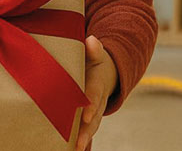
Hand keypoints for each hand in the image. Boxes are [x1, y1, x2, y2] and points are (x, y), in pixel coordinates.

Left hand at [76, 35, 117, 150]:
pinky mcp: (89, 118)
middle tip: (78, 141)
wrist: (108, 73)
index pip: (94, 92)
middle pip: (94, 116)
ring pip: (91, 126)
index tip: (85, 112)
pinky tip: (73, 150)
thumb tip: (91, 41)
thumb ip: (93, 49)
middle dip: (86, 129)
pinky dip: (81, 141)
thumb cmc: (93, 62)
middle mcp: (98, 99)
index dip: (90, 102)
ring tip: (76, 149)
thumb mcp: (95, 54)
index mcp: (98, 82)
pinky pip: (85, 130)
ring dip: (84, 138)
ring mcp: (95, 111)